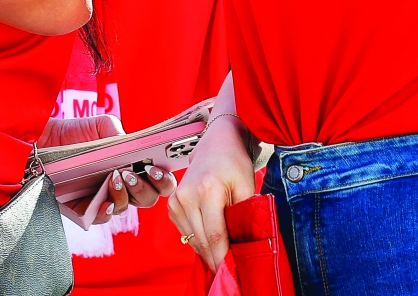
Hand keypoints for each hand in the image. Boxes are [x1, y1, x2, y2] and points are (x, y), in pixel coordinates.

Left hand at [39, 115, 176, 224]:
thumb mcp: (100, 126)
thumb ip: (119, 132)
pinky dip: (106, 212)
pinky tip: (106, 202)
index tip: (158, 167)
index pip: (158, 178)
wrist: (42, 140)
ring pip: (127, 207)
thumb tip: (131, 148)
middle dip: (149, 187)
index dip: (165, 177)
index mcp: (132, 165)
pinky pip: (100, 218)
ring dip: (127, 194)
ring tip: (116, 178)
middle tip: (140, 173)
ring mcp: (104, 198)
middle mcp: (122, 185)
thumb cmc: (74, 133)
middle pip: (149, 197)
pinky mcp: (83, 209)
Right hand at [167, 116, 255, 271]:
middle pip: (202, 241)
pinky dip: (199, 240)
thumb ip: (245, 216)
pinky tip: (211, 238)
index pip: (215, 235)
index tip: (233, 273)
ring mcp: (176, 201)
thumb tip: (242, 246)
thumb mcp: (246, 187)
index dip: (223, 258)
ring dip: (208, 251)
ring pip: (193, 240)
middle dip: (217, 259)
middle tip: (231, 271)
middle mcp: (187, 196)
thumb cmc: (234, 164)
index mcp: (208, 189)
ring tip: (223, 254)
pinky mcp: (171, 205)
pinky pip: (186, 233)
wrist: (216, 144)